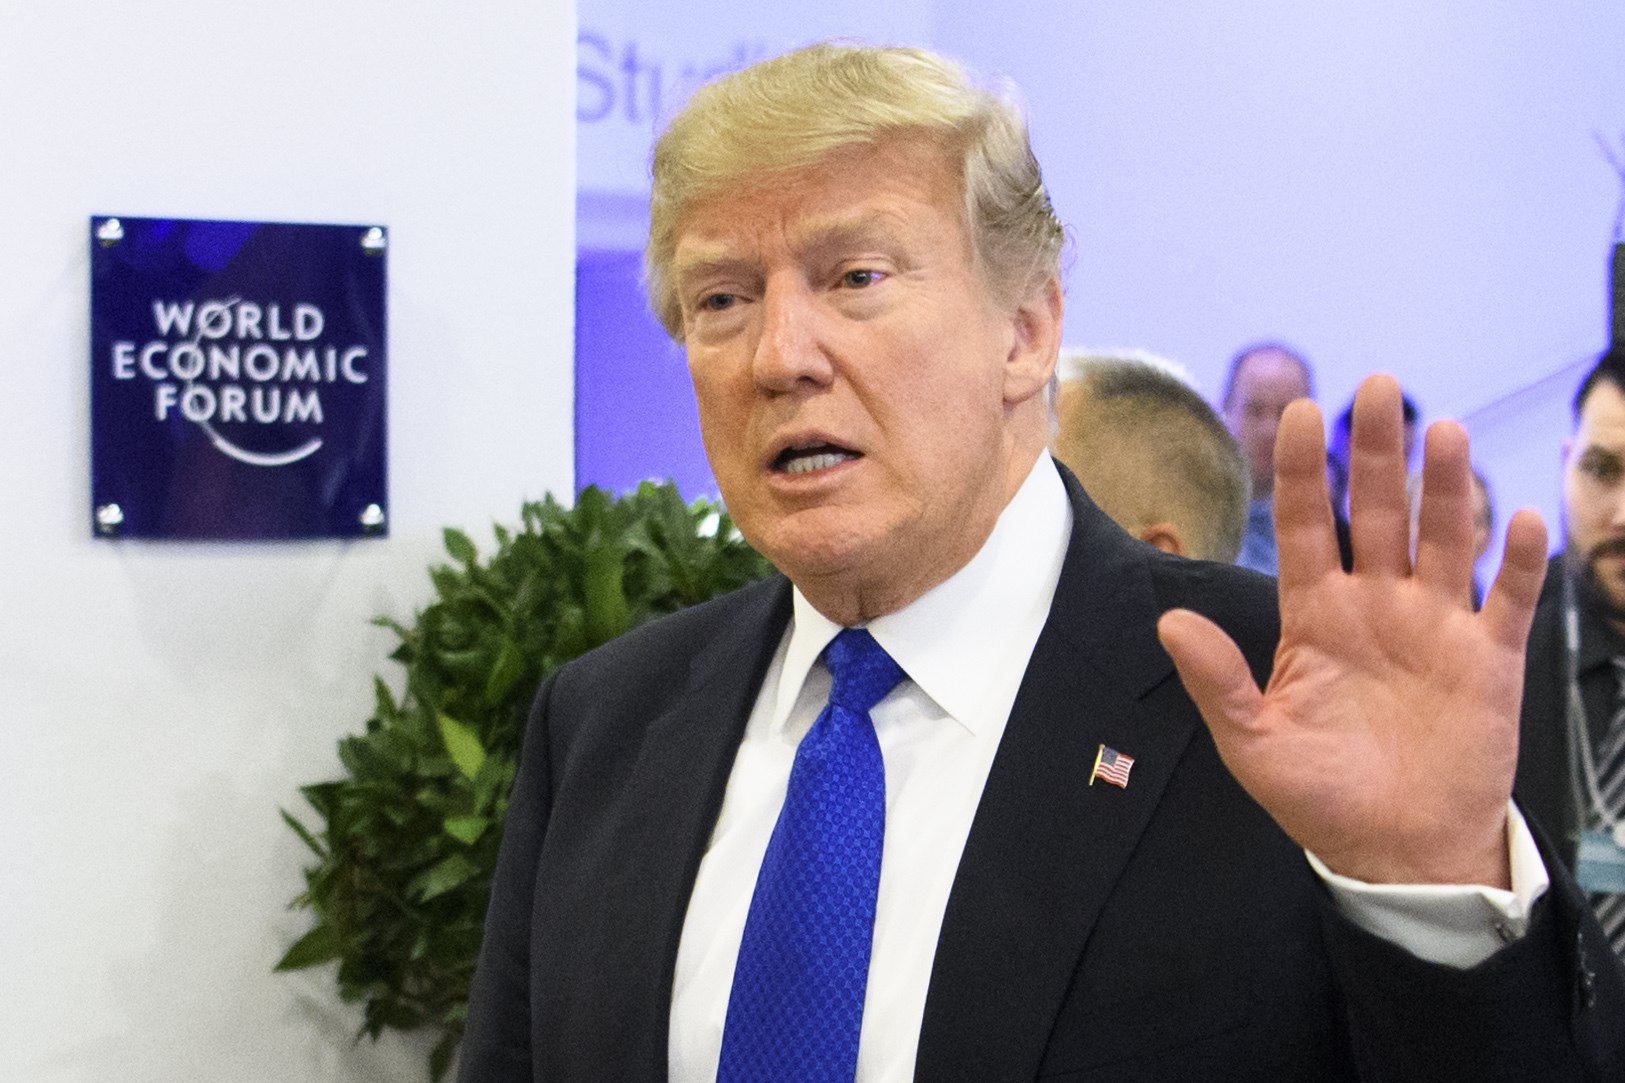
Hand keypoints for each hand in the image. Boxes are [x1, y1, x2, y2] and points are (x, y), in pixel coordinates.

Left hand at [1157, 374, 1546, 887]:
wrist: (1398, 853)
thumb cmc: (1321, 798)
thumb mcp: (1254, 743)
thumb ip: (1216, 681)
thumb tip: (1170, 622)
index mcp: (1316, 617)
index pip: (1307, 527)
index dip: (1303, 470)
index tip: (1298, 410)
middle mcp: (1376, 607)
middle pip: (1376, 513)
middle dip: (1375, 452)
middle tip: (1377, 386)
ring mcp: (1435, 627)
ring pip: (1443, 539)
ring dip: (1444, 486)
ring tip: (1441, 431)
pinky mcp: (1488, 658)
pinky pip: (1507, 599)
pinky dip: (1518, 560)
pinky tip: (1518, 517)